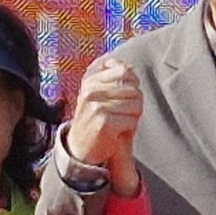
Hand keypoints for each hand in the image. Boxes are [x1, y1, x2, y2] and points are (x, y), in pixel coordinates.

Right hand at [64, 57, 146, 185]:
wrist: (80, 148)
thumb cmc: (94, 119)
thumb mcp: (97, 94)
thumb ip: (111, 77)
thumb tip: (130, 67)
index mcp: (90, 80)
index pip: (124, 71)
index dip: (132, 83)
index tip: (125, 96)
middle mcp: (91, 91)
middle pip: (133, 89)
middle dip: (135, 103)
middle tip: (123, 114)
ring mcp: (96, 106)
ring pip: (135, 104)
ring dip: (133, 116)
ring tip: (120, 122)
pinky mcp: (104, 123)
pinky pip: (132, 120)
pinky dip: (130, 128)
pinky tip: (119, 132)